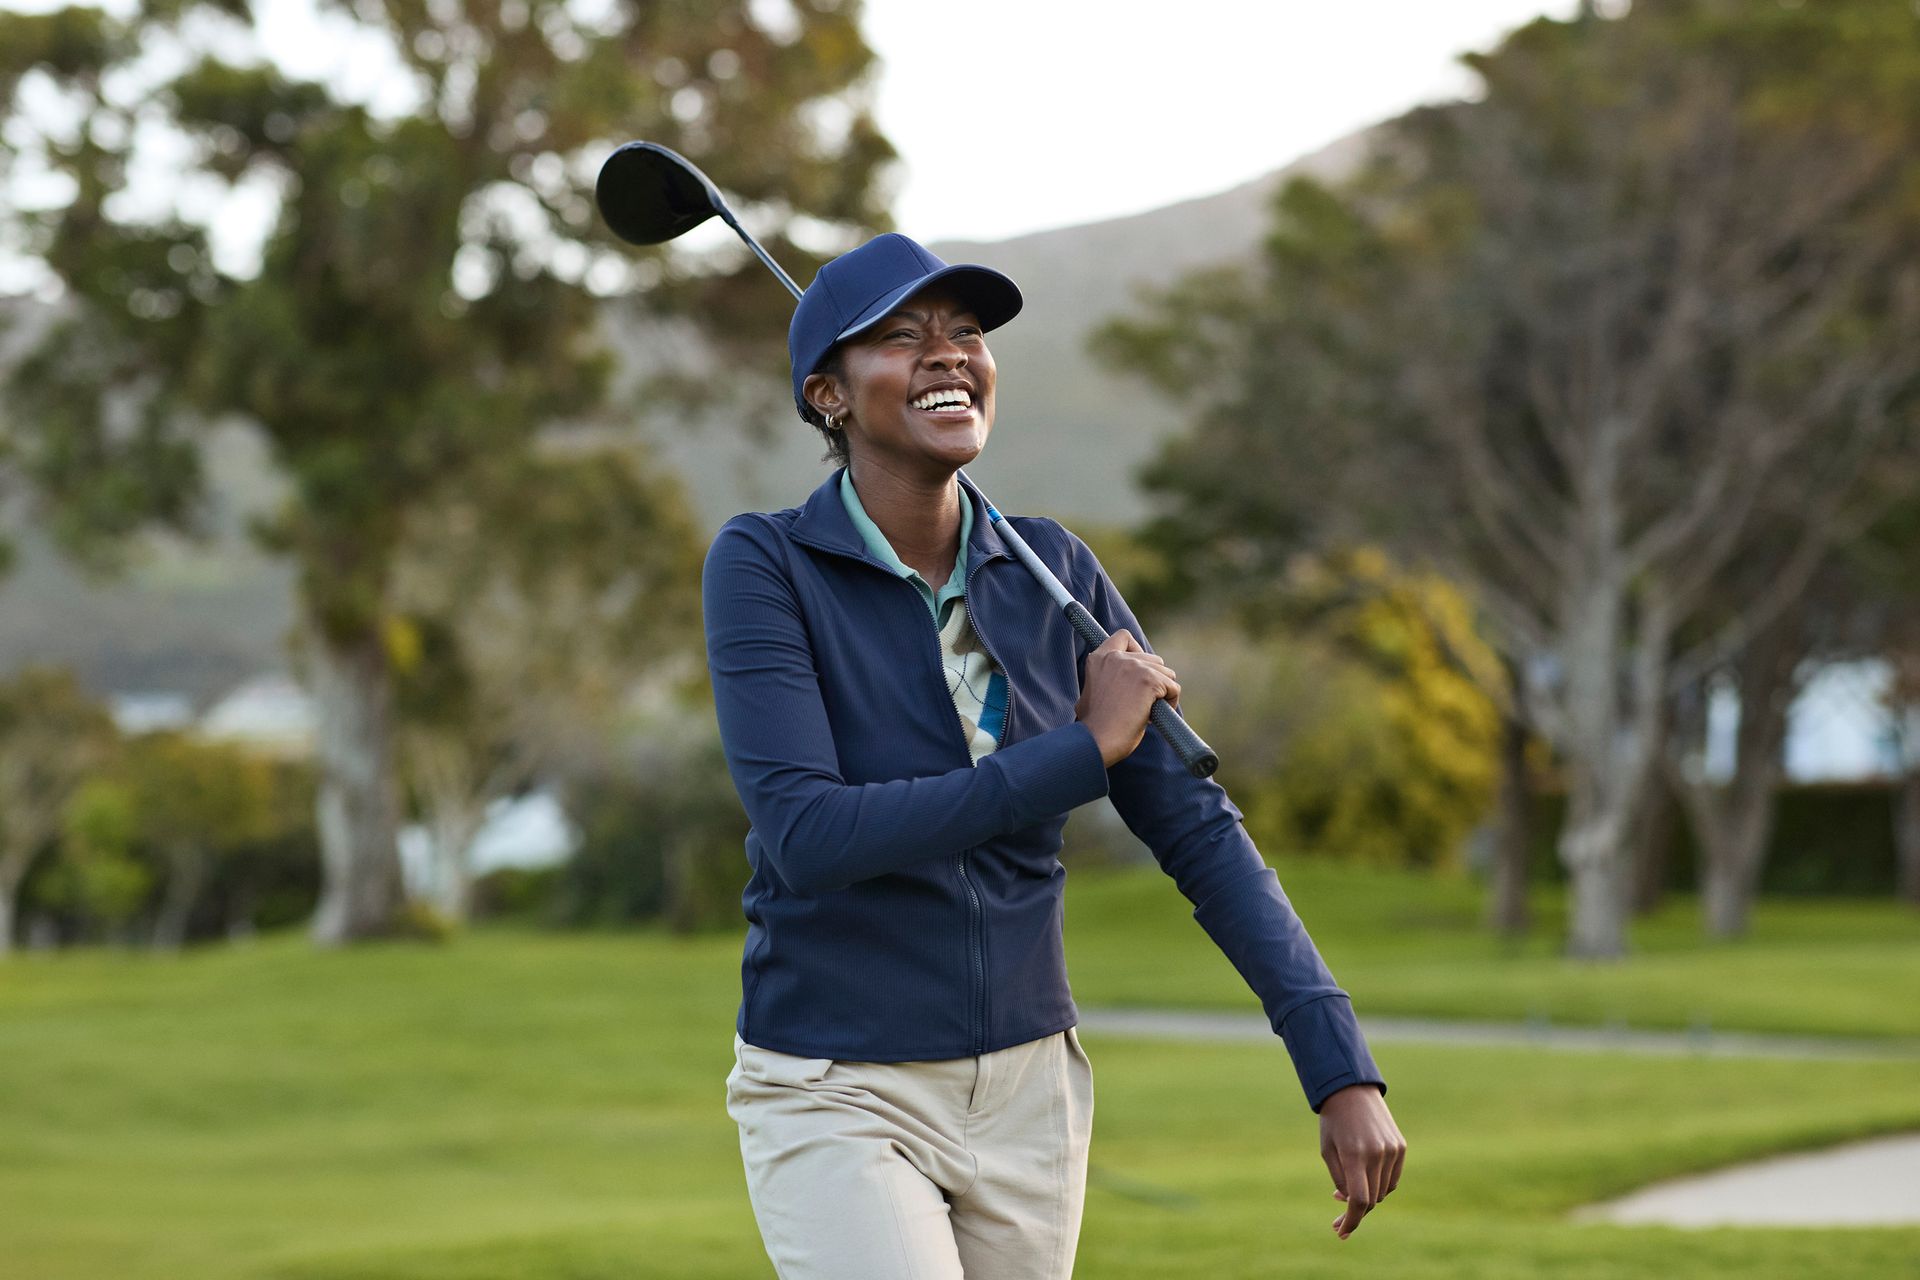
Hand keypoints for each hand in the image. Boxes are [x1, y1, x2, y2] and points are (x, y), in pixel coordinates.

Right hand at [1073, 629, 1179, 767]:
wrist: (1097, 740)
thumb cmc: (1093, 726)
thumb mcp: (1089, 694)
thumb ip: (1103, 681)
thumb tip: (1115, 685)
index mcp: (1099, 658)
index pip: (1124, 637)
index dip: (1136, 650)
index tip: (1139, 669)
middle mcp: (1116, 657)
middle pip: (1152, 658)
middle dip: (1154, 679)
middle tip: (1144, 701)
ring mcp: (1134, 666)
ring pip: (1166, 673)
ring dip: (1162, 692)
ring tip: (1149, 711)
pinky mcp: (1149, 680)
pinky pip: (1173, 688)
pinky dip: (1170, 703)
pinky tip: (1156, 716)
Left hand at [1320, 1083, 1404, 1239]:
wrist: (1352, 1090)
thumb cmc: (1334, 1122)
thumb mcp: (1328, 1151)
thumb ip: (1340, 1180)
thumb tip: (1352, 1204)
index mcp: (1354, 1155)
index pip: (1359, 1200)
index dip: (1352, 1220)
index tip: (1342, 1232)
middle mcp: (1377, 1153)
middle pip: (1372, 1199)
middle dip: (1355, 1212)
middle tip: (1338, 1220)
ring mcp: (1392, 1150)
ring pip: (1383, 1191)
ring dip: (1368, 1197)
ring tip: (1347, 1193)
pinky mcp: (1401, 1147)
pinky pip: (1392, 1178)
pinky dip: (1380, 1185)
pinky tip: (1365, 1180)